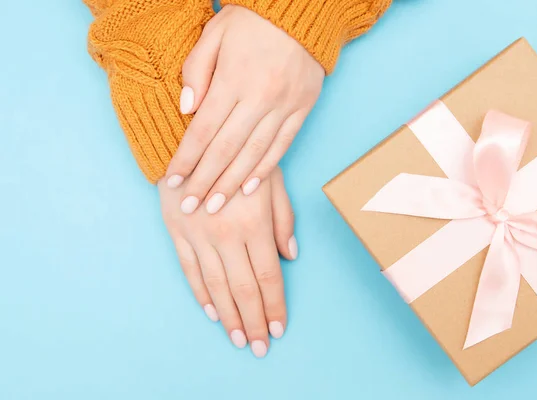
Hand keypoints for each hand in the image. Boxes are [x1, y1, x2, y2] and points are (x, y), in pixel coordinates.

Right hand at [159, 167, 296, 356]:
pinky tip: (212, 312)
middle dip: (254, 321)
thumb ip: (284, 218)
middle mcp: (225, 235)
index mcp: (253, 223)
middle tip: (260, 346)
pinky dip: (201, 294)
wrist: (187, 137)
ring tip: (239, 339)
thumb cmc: (239, 156)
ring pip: (216, 286)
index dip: (275, 305)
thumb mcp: (271, 179)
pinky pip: (190, 271)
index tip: (280, 327)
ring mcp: (198, 236)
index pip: (268, 276)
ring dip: (229, 317)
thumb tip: (290, 254)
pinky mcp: (176, 233)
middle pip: (244, 288)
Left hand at [165, 5, 323, 214]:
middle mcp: (260, 97)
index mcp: (233, 78)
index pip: (204, 129)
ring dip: (232, 183)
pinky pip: (282, 146)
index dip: (187, 158)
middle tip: (191, 208)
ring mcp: (284, 106)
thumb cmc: (251, 21)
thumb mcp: (214, 33)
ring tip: (216, 205)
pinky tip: (249, 188)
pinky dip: (264, 169)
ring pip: (254, 153)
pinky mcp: (302, 110)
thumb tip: (187, 111)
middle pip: (227, 149)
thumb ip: (196, 71)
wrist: (301, 10)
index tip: (172, 181)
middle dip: (205, 181)